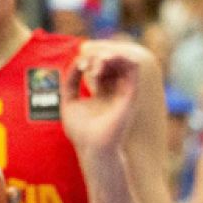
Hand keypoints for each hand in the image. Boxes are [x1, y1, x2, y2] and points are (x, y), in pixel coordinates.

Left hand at [61, 40, 145, 157]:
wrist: (92, 146)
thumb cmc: (80, 130)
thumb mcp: (69, 101)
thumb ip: (70, 82)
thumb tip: (77, 64)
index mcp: (102, 93)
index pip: (102, 68)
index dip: (90, 61)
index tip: (79, 66)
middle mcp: (115, 91)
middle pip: (113, 63)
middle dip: (98, 57)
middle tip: (85, 65)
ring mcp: (123, 92)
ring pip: (124, 62)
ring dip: (109, 55)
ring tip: (96, 63)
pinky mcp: (130, 94)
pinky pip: (133, 69)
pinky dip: (120, 58)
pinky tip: (105, 61)